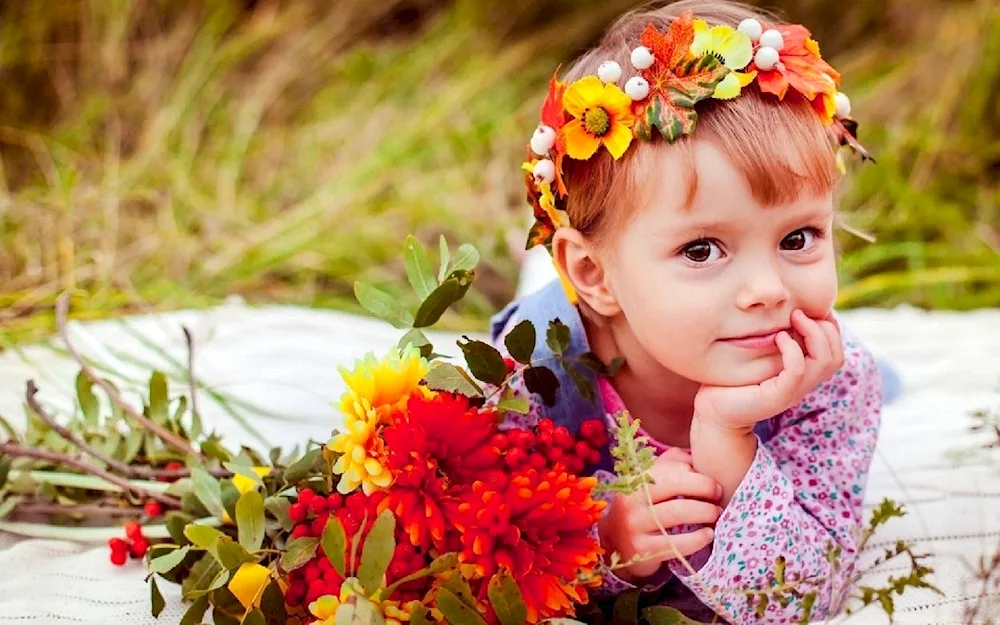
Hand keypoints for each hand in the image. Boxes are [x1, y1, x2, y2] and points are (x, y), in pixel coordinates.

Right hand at [598, 448, 721, 579]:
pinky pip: (677, 543)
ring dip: (705, 512)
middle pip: (675, 486)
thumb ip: (670, 465)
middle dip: (704, 488)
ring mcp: (634, 525)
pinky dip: (698, 538)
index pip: (671, 469)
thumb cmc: (641, 508)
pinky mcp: (642, 550)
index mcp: (634, 479)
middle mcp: (630, 499)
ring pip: (679, 512)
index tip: (713, 482)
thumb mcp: (648, 483)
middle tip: (718, 495)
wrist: (615, 544)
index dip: (697, 474)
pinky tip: (708, 535)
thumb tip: (694, 457)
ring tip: (716, 514)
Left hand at [694, 310, 843, 430]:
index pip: (835, 350)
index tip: (810, 308)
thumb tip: (779, 307)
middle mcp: (803, 383)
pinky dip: (793, 349)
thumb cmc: (732, 379)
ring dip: (814, 334)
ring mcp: (794, 391)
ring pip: (826, 361)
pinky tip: (779, 337)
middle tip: (798, 311)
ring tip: (793, 318)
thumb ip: (774, 337)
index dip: (830, 326)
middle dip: (825, 328)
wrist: (714, 411)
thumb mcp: (757, 354)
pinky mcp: (779, 396)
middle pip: (836, 356)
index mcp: (803, 373)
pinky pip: (798, 370)